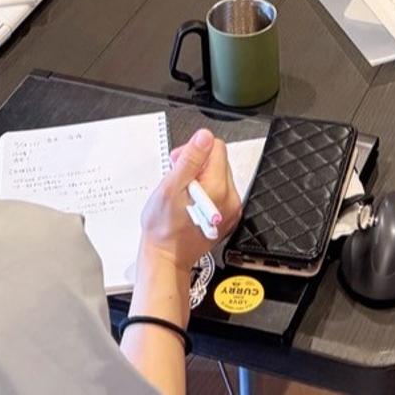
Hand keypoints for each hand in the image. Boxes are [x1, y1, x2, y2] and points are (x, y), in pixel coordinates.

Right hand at [137, 129, 243, 275]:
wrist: (166, 258)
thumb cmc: (163, 228)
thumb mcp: (170, 187)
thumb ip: (190, 159)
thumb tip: (204, 137)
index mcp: (217, 188)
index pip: (216, 147)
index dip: (194, 151)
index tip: (180, 164)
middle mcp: (231, 198)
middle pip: (219, 161)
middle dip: (197, 165)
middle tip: (178, 180)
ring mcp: (232, 208)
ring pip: (219, 175)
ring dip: (201, 178)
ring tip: (183, 194)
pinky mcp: (228, 216)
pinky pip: (220, 191)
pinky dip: (206, 192)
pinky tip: (191, 203)